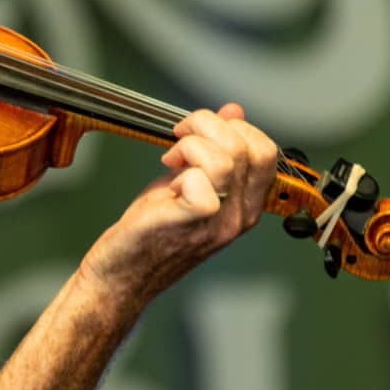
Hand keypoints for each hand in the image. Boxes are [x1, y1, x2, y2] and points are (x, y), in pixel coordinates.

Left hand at [78, 103, 280, 305]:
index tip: (199, 132)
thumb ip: (212, 149)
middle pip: (249, 148)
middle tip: (179, 138)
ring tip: (172, 159)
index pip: (266, 151)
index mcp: (245, 204)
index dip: (233, 128)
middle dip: (208, 125)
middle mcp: (239, 215)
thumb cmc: (152, 232)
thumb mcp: (188, 181)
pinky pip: (201, 185)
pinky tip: (167, 184)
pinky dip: (182, 173)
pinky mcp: (188, 224)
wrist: (123, 276)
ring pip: (226, 160)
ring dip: (192, 145)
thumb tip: (233, 112)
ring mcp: (217, 222)